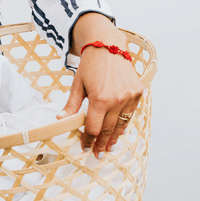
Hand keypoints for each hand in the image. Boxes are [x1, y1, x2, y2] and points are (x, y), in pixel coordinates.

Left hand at [57, 40, 143, 158]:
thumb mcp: (77, 84)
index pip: (93, 128)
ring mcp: (129, 96)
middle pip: (108, 129)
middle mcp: (117, 100)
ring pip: (121, 124)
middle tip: (98, 154)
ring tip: (109, 147)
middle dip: (102, 144)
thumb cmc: (90, 65)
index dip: (89, 140)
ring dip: (115, 137)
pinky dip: (124, 123)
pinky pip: (130, 113)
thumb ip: (72, 105)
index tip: (85, 147)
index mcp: (100, 99)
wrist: (108, 46)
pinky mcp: (138, 92)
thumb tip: (61, 120)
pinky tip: (119, 131)